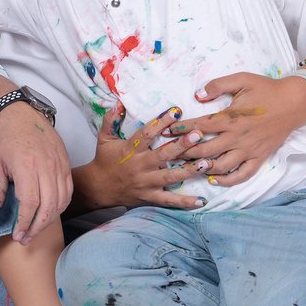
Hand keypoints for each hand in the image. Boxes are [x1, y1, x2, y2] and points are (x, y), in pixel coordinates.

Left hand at [0, 102, 71, 243]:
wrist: (21, 114)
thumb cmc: (5, 138)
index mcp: (26, 165)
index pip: (30, 203)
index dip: (24, 222)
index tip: (17, 235)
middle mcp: (46, 166)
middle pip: (49, 206)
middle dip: (37, 227)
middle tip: (25, 238)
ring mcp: (59, 164)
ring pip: (61, 201)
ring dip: (49, 220)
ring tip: (35, 229)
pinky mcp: (66, 163)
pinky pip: (68, 191)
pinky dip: (60, 206)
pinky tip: (49, 214)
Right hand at [75, 104, 204, 210]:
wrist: (98, 187)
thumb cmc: (104, 160)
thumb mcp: (104, 138)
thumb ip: (110, 120)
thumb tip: (119, 103)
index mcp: (130, 150)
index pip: (147, 134)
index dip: (161, 122)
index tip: (176, 111)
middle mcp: (140, 166)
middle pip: (163, 155)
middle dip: (182, 145)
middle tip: (198, 135)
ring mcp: (146, 183)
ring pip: (170, 177)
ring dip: (189, 170)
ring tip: (206, 163)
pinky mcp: (150, 197)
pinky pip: (169, 200)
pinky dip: (185, 202)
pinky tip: (201, 200)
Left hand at [166, 72, 305, 185]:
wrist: (295, 102)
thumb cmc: (266, 89)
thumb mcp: (242, 79)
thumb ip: (218, 85)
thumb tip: (197, 95)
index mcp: (231, 118)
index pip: (199, 126)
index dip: (181, 130)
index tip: (167, 131)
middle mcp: (237, 137)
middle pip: (205, 150)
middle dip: (184, 152)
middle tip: (169, 154)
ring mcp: (249, 150)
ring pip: (220, 166)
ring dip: (201, 168)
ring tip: (186, 167)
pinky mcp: (259, 158)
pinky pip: (242, 175)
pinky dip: (227, 181)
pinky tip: (213, 179)